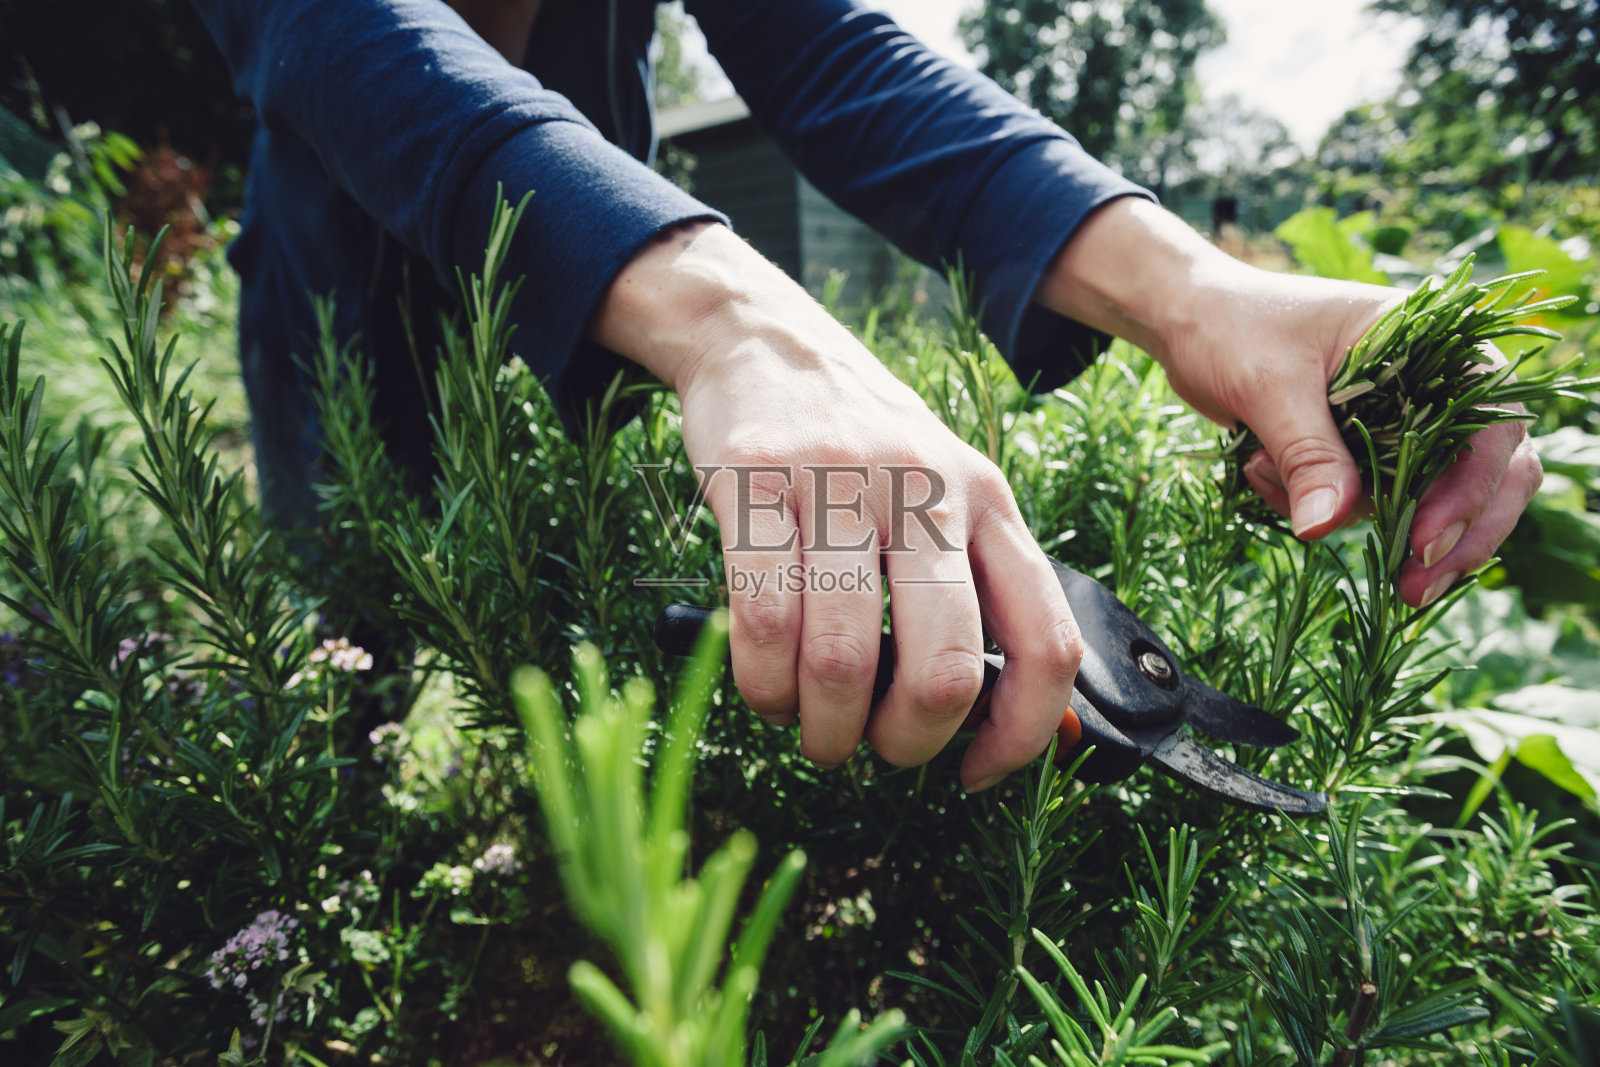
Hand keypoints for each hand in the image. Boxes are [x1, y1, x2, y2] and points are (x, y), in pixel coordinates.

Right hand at [591, 221, 1081, 789]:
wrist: (767, 343)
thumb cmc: (863, 449)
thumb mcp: (944, 496)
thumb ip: (977, 591)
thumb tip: (1014, 725)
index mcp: (991, 503)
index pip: (1047, 640)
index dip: (1022, 733)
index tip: (977, 774)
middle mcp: (928, 491)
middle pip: (945, 666)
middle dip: (906, 742)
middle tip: (876, 750)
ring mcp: (840, 484)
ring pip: (844, 655)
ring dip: (824, 727)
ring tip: (813, 729)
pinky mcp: (756, 483)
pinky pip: (762, 621)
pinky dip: (763, 686)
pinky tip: (768, 690)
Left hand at [1040, 198, 1541, 606]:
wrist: (1187, 321)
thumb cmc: (1232, 326)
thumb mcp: (1269, 386)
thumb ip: (1306, 453)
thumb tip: (1326, 527)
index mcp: (1436, 344)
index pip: (1492, 428)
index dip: (1472, 492)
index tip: (1425, 544)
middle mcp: (1433, 384)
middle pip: (1485, 475)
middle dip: (1451, 537)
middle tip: (1411, 593)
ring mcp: (1401, 421)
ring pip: (1425, 498)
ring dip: (1357, 517)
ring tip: (1266, 477)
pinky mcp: (1364, 450)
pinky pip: (1366, 502)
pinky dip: (1321, 508)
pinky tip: (1259, 472)